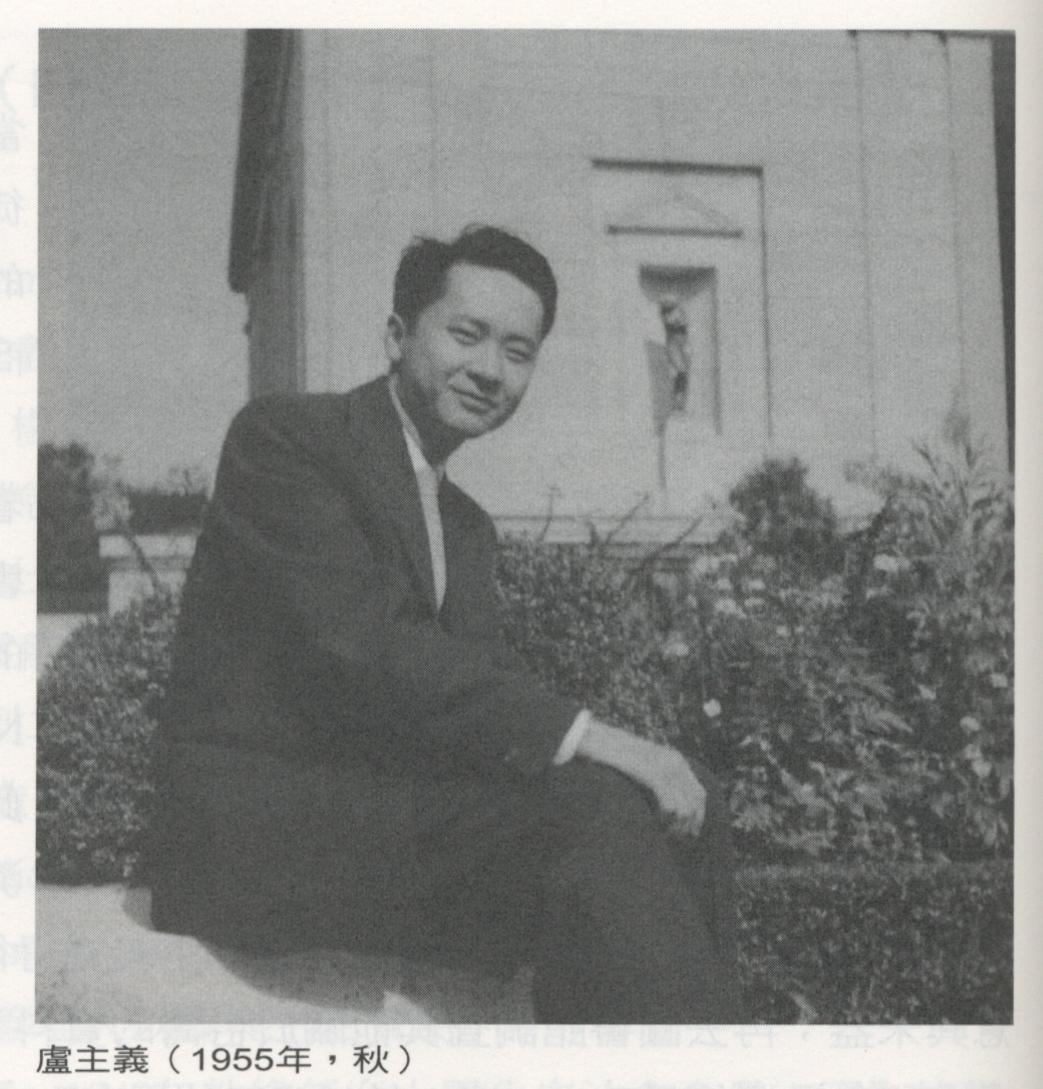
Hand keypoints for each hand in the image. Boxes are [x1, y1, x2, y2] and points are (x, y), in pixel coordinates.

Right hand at [574, 718, 706, 837]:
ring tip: (665, 833)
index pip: (699, 793)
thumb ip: (661, 779)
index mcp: (677, 760)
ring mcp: (666, 767)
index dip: (698, 815)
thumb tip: (672, 808)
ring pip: (684, 807)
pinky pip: (669, 804)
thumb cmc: (619, 757)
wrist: (603, 741)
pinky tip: (657, 823)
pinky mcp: (654, 774)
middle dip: (689, 824)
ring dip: (677, 826)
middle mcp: (676, 763)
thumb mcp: (647, 765)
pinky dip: (666, 819)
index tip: (691, 832)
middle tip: (677, 838)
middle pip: (695, 802)